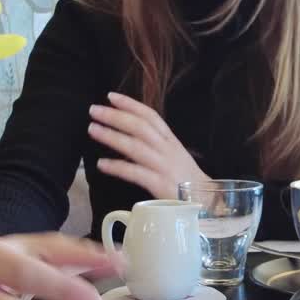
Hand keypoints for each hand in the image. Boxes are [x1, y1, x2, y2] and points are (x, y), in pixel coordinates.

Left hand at [88, 92, 208, 199]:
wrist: (207, 202)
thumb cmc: (186, 179)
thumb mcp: (174, 155)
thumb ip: (156, 144)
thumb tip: (129, 134)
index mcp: (170, 141)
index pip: (150, 116)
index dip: (131, 104)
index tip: (111, 96)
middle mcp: (167, 150)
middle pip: (140, 127)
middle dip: (116, 116)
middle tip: (94, 110)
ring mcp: (164, 167)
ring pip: (135, 147)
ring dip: (112, 136)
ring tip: (92, 129)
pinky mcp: (160, 185)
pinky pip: (135, 173)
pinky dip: (117, 167)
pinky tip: (101, 164)